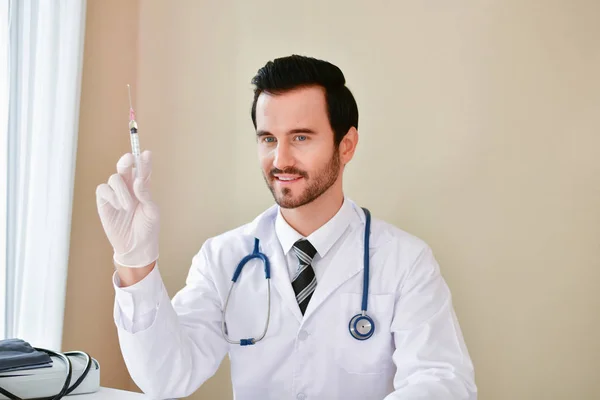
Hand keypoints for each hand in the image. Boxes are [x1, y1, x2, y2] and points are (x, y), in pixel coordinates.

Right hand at [96, 150, 159, 267]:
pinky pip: (103, 189)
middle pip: (125, 168)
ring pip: (114, 178)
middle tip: (129, 158)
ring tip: (128, 206)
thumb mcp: (152, 211)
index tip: (147, 154)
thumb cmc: (147, 228)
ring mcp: (116, 194)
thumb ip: (146, 194)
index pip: (143, 170)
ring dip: (121, 190)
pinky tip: (118, 206)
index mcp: (143, 188)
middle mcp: (129, 188)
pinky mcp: (104, 202)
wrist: (136, 246)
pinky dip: (111, 195)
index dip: (144, 161)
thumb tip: (139, 179)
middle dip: (126, 161)